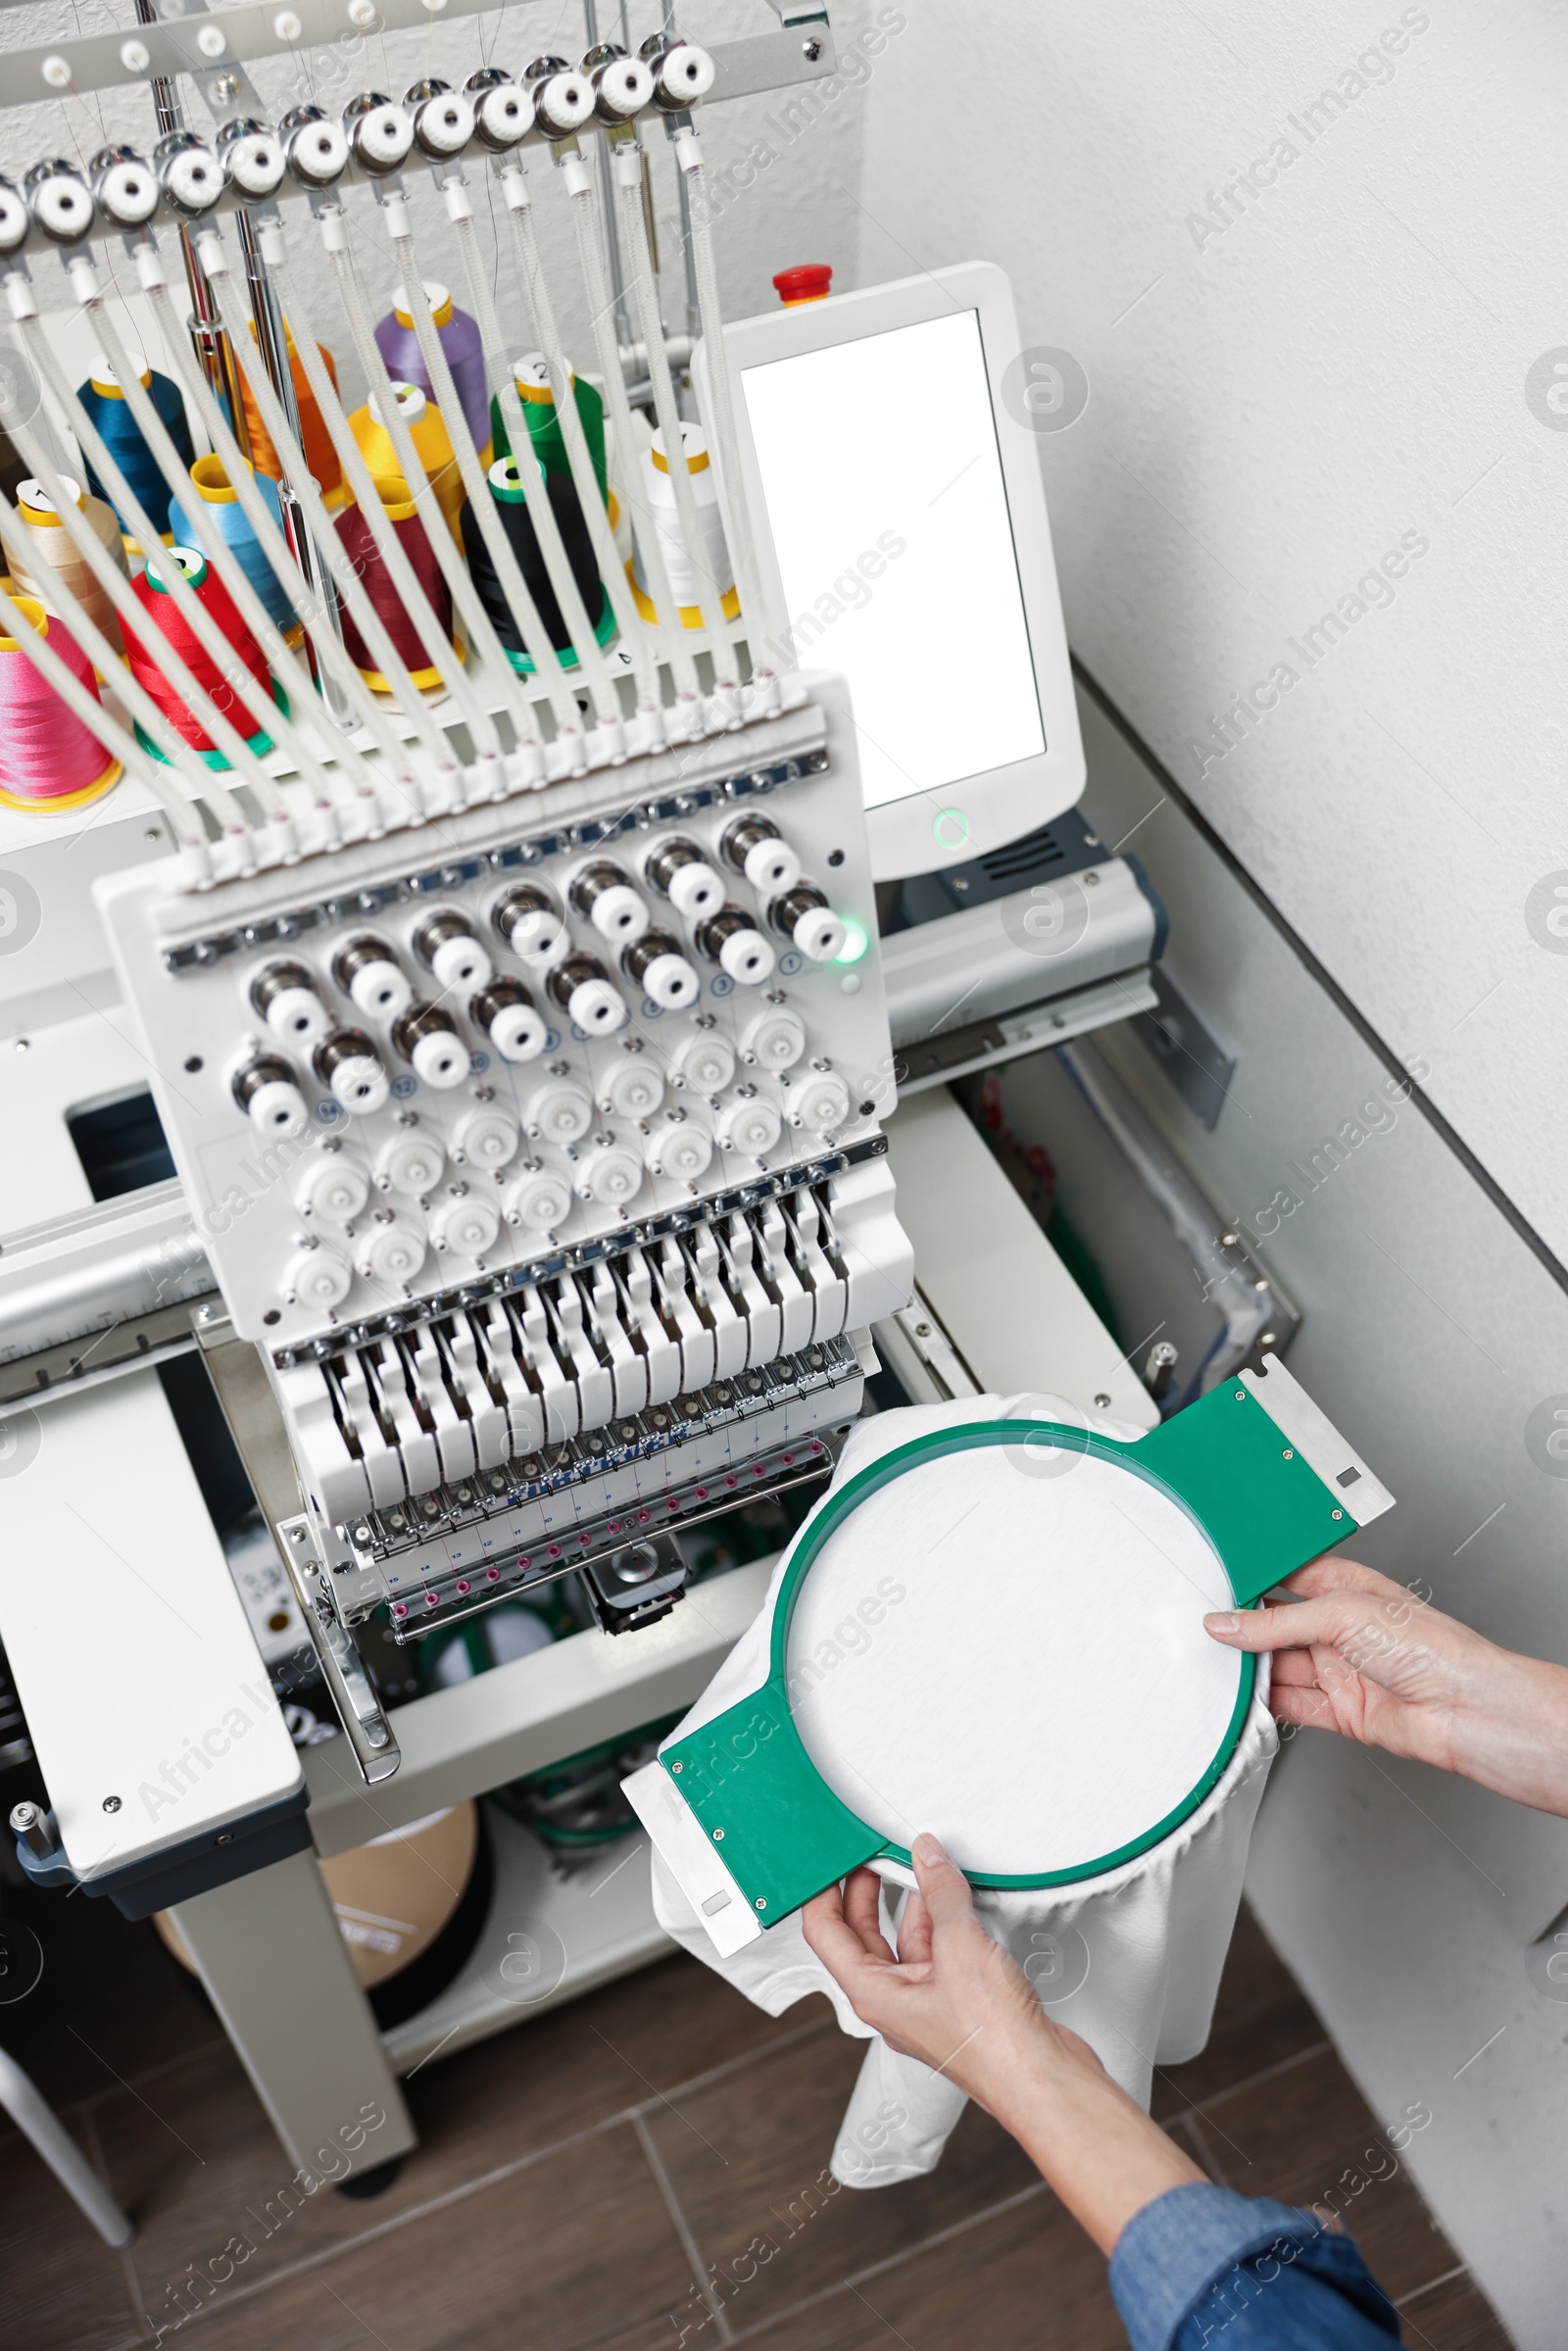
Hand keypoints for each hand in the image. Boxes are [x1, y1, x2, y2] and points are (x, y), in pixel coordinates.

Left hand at [802, 1834, 1201, 2253]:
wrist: (1043, 2080)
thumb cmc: (995, 2044)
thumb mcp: (961, 1948)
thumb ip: (941, 1895)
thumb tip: (926, 1859)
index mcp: (874, 1995)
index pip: (826, 1933)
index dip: (822, 1891)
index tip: (829, 1857)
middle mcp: (894, 2002)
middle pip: (862, 1936)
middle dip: (865, 1891)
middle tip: (870, 1853)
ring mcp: (927, 2004)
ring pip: (904, 1942)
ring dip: (910, 1904)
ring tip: (919, 1866)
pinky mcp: (959, 2003)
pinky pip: (938, 1952)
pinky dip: (942, 1922)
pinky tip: (954, 1900)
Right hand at [1205, 1557, 1567, 1815]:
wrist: (1465, 1711)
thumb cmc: (1432, 1648)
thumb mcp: (1341, 1614)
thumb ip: (1277, 1623)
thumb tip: (1229, 1624)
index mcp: (1347, 1588)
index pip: (1286, 1578)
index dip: (1251, 1582)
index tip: (1213, 1585)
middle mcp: (1342, 1628)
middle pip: (1276, 1626)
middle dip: (1243, 1629)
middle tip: (1205, 1629)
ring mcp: (1340, 1670)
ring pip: (1278, 1667)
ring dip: (1249, 1669)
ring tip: (1216, 1665)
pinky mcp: (1339, 1710)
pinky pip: (1290, 1704)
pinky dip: (1264, 1704)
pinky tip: (1243, 1698)